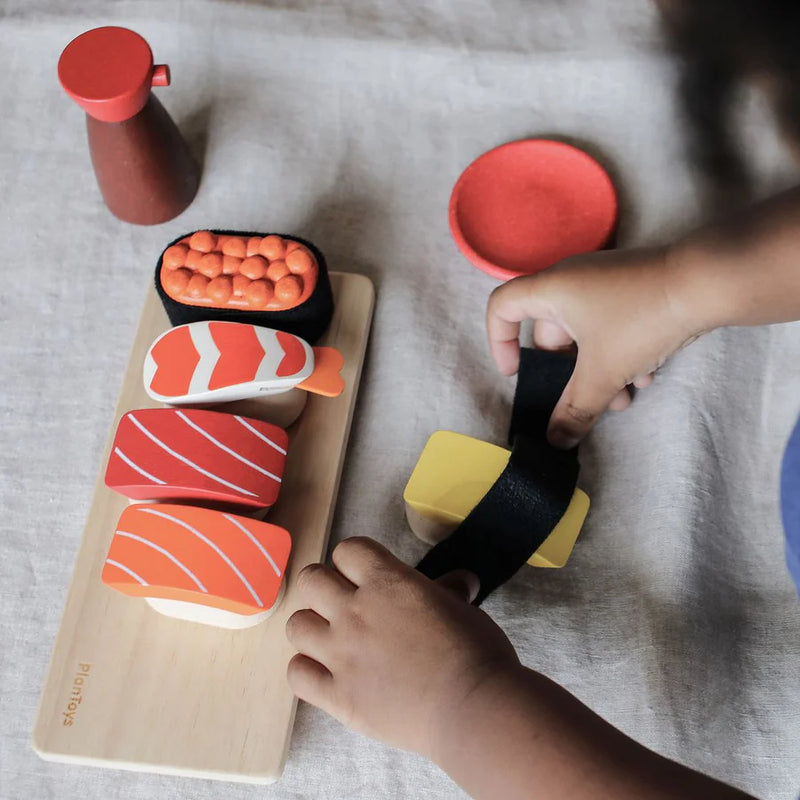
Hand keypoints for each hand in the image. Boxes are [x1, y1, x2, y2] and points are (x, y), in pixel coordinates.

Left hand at [285, 537, 518, 758]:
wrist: (470, 708)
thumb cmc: (474, 651)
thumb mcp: (463, 608)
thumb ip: (449, 590)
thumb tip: (462, 580)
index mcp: (386, 582)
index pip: (347, 549)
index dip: (355, 560)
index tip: (365, 575)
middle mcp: (354, 612)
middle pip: (311, 580)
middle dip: (324, 586)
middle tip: (344, 604)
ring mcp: (341, 654)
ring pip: (296, 624)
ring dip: (312, 627)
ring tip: (331, 638)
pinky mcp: (337, 695)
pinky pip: (297, 674)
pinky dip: (306, 670)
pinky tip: (325, 673)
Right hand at [486, 246, 703, 448]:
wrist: (707, 282)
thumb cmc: (640, 318)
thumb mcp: (602, 373)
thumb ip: (574, 410)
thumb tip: (555, 440)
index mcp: (550, 290)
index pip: (502, 307)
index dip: (499, 342)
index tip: (517, 373)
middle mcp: (571, 281)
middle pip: (549, 332)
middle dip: (568, 374)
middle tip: (586, 402)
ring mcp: (604, 282)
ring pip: (585, 334)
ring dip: (598, 371)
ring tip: (624, 399)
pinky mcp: (632, 287)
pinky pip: (610, 323)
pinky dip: (620, 352)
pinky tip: (646, 378)